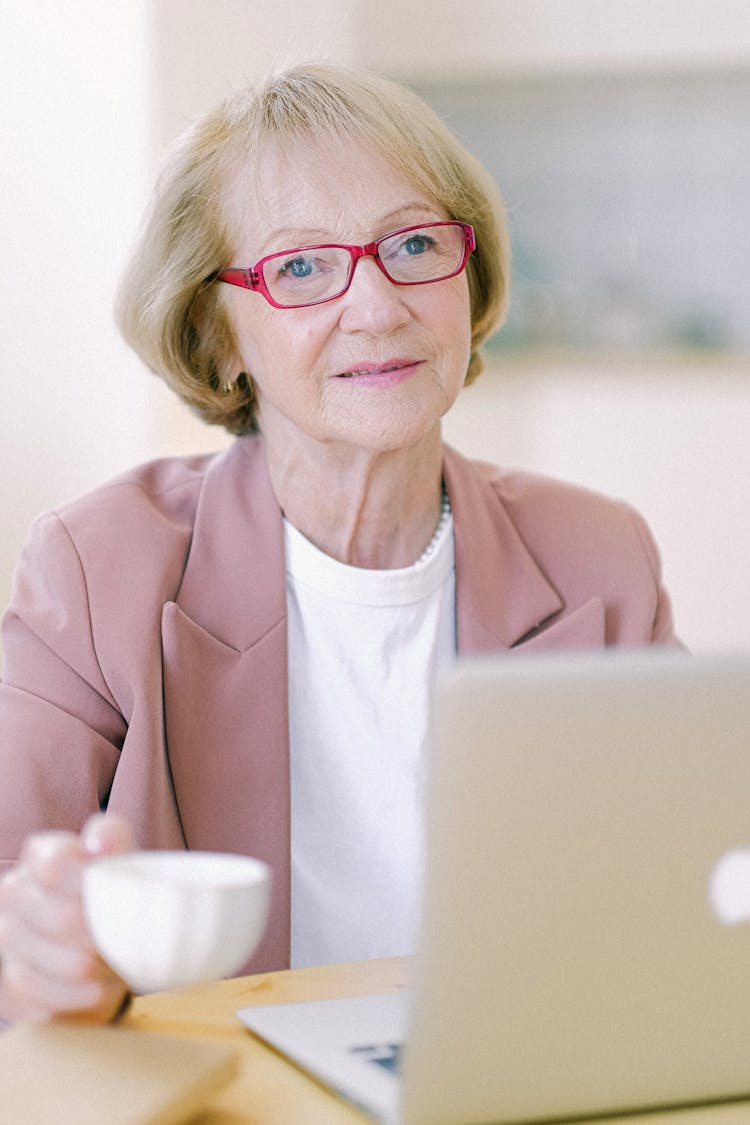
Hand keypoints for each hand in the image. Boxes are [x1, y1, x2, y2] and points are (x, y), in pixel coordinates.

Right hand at [0, 813, 134, 1022]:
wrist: (105, 939)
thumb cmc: (112, 891)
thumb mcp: (120, 858)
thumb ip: (112, 839)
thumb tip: (99, 844)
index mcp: (41, 854)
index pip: (56, 866)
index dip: (91, 887)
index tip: (117, 899)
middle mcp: (14, 891)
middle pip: (59, 919)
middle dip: (100, 936)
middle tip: (125, 941)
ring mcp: (7, 936)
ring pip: (45, 963)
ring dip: (89, 972)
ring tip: (114, 968)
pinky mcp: (8, 981)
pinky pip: (34, 995)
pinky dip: (73, 997)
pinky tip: (94, 989)